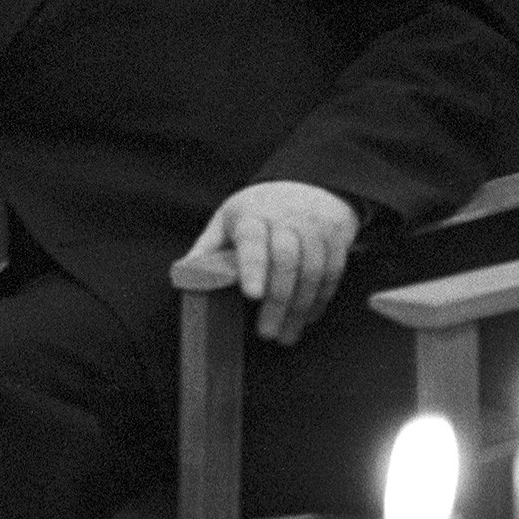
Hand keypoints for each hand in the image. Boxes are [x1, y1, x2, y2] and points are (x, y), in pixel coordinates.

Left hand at [180, 181, 360, 345]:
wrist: (309, 183)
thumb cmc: (259, 210)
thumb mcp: (228, 219)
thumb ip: (208, 247)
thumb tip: (182, 273)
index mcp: (252, 214)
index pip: (253, 240)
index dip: (253, 267)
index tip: (252, 294)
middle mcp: (286, 218)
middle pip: (286, 260)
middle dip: (278, 300)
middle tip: (267, 333)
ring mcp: (314, 227)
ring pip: (312, 270)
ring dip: (300, 308)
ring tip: (286, 335)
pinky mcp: (337, 238)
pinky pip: (332, 272)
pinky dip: (320, 299)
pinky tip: (307, 318)